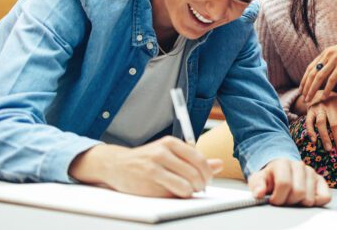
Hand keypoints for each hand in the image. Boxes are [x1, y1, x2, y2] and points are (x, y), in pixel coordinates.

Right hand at [69, 136, 223, 197]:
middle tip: (201, 188)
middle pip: (195, 171)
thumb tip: (219, 165)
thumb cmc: (147, 160)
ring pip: (187, 182)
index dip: (208, 172)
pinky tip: (177, 192)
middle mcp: (163, 151)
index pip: (199, 158)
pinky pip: (175, 190)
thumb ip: (195, 160)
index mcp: (171, 142)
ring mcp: (155, 164)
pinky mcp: (149, 178)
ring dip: (193, 190)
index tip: (208, 179)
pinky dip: (181, 194)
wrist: (117, 165)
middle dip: (202, 183)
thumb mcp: (171, 154)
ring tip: (189, 190)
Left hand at [247, 159, 330, 206]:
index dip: (278, 198)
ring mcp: (311, 172)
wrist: (280, 171)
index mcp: (283, 163)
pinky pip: (325, 197)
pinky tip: (304, 199)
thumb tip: (259, 194)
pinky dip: (316, 203)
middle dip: (289, 201)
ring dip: (300, 203)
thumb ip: (257, 185)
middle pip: (299, 192)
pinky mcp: (321, 181)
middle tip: (283, 200)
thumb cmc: (270, 178)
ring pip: (310, 198)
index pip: (284, 184)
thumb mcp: (258, 179)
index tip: (273, 200)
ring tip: (292, 198)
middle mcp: (299, 165)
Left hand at [300, 35, 336, 101]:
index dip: (304, 79)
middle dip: (306, 86)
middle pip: (312, 73)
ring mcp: (335, 60)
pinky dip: (327, 89)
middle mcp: (328, 55)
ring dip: (313, 90)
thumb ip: (332, 59)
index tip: (301, 89)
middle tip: (303, 97)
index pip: (310, 68)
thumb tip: (326, 67)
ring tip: (309, 99)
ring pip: (319, 77)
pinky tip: (324, 96)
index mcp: (326, 53)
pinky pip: (332, 79)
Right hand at [304, 91, 336, 155]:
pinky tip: (314, 141)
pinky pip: (309, 122)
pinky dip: (310, 132)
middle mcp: (331, 105)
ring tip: (329, 149)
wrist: (322, 93)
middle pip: (334, 124)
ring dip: (325, 137)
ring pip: (321, 123)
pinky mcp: (310, 111)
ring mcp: (319, 108)